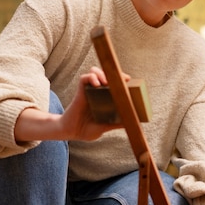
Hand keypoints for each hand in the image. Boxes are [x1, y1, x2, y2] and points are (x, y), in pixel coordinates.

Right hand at [14, 67, 129, 142]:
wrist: (71, 132)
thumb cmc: (87, 130)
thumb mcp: (105, 127)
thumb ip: (117, 124)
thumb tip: (133, 122)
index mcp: (106, 99)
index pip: (115, 83)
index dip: (122, 80)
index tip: (129, 81)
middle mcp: (98, 92)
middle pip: (107, 74)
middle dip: (115, 73)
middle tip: (122, 78)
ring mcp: (89, 90)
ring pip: (95, 72)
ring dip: (102, 73)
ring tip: (107, 82)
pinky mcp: (80, 90)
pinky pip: (84, 78)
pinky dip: (91, 77)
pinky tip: (97, 84)